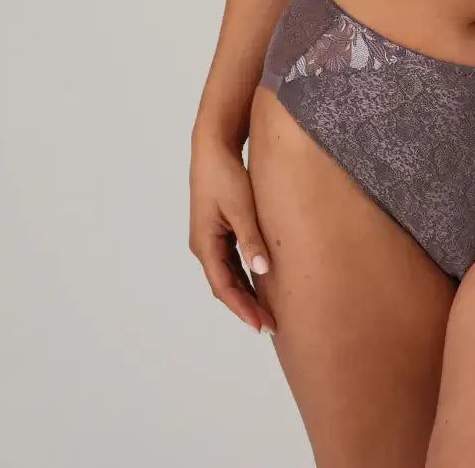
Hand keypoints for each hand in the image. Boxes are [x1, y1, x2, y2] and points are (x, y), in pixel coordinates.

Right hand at [188, 127, 275, 334]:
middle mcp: (204, 245)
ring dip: (246, 292)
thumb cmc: (226, 175)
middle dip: (245, 306)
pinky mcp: (220, 228)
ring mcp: (210, 237)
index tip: (261, 325)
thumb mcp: (241, 208)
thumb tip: (262, 270)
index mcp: (205, 244)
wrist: (213, 148)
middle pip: (225, 285)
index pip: (223, 286)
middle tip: (270, 325)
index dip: (242, 308)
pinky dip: (245, 274)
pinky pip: (232, 259)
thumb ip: (251, 239)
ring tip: (268, 310)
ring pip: (228, 274)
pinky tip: (262, 280)